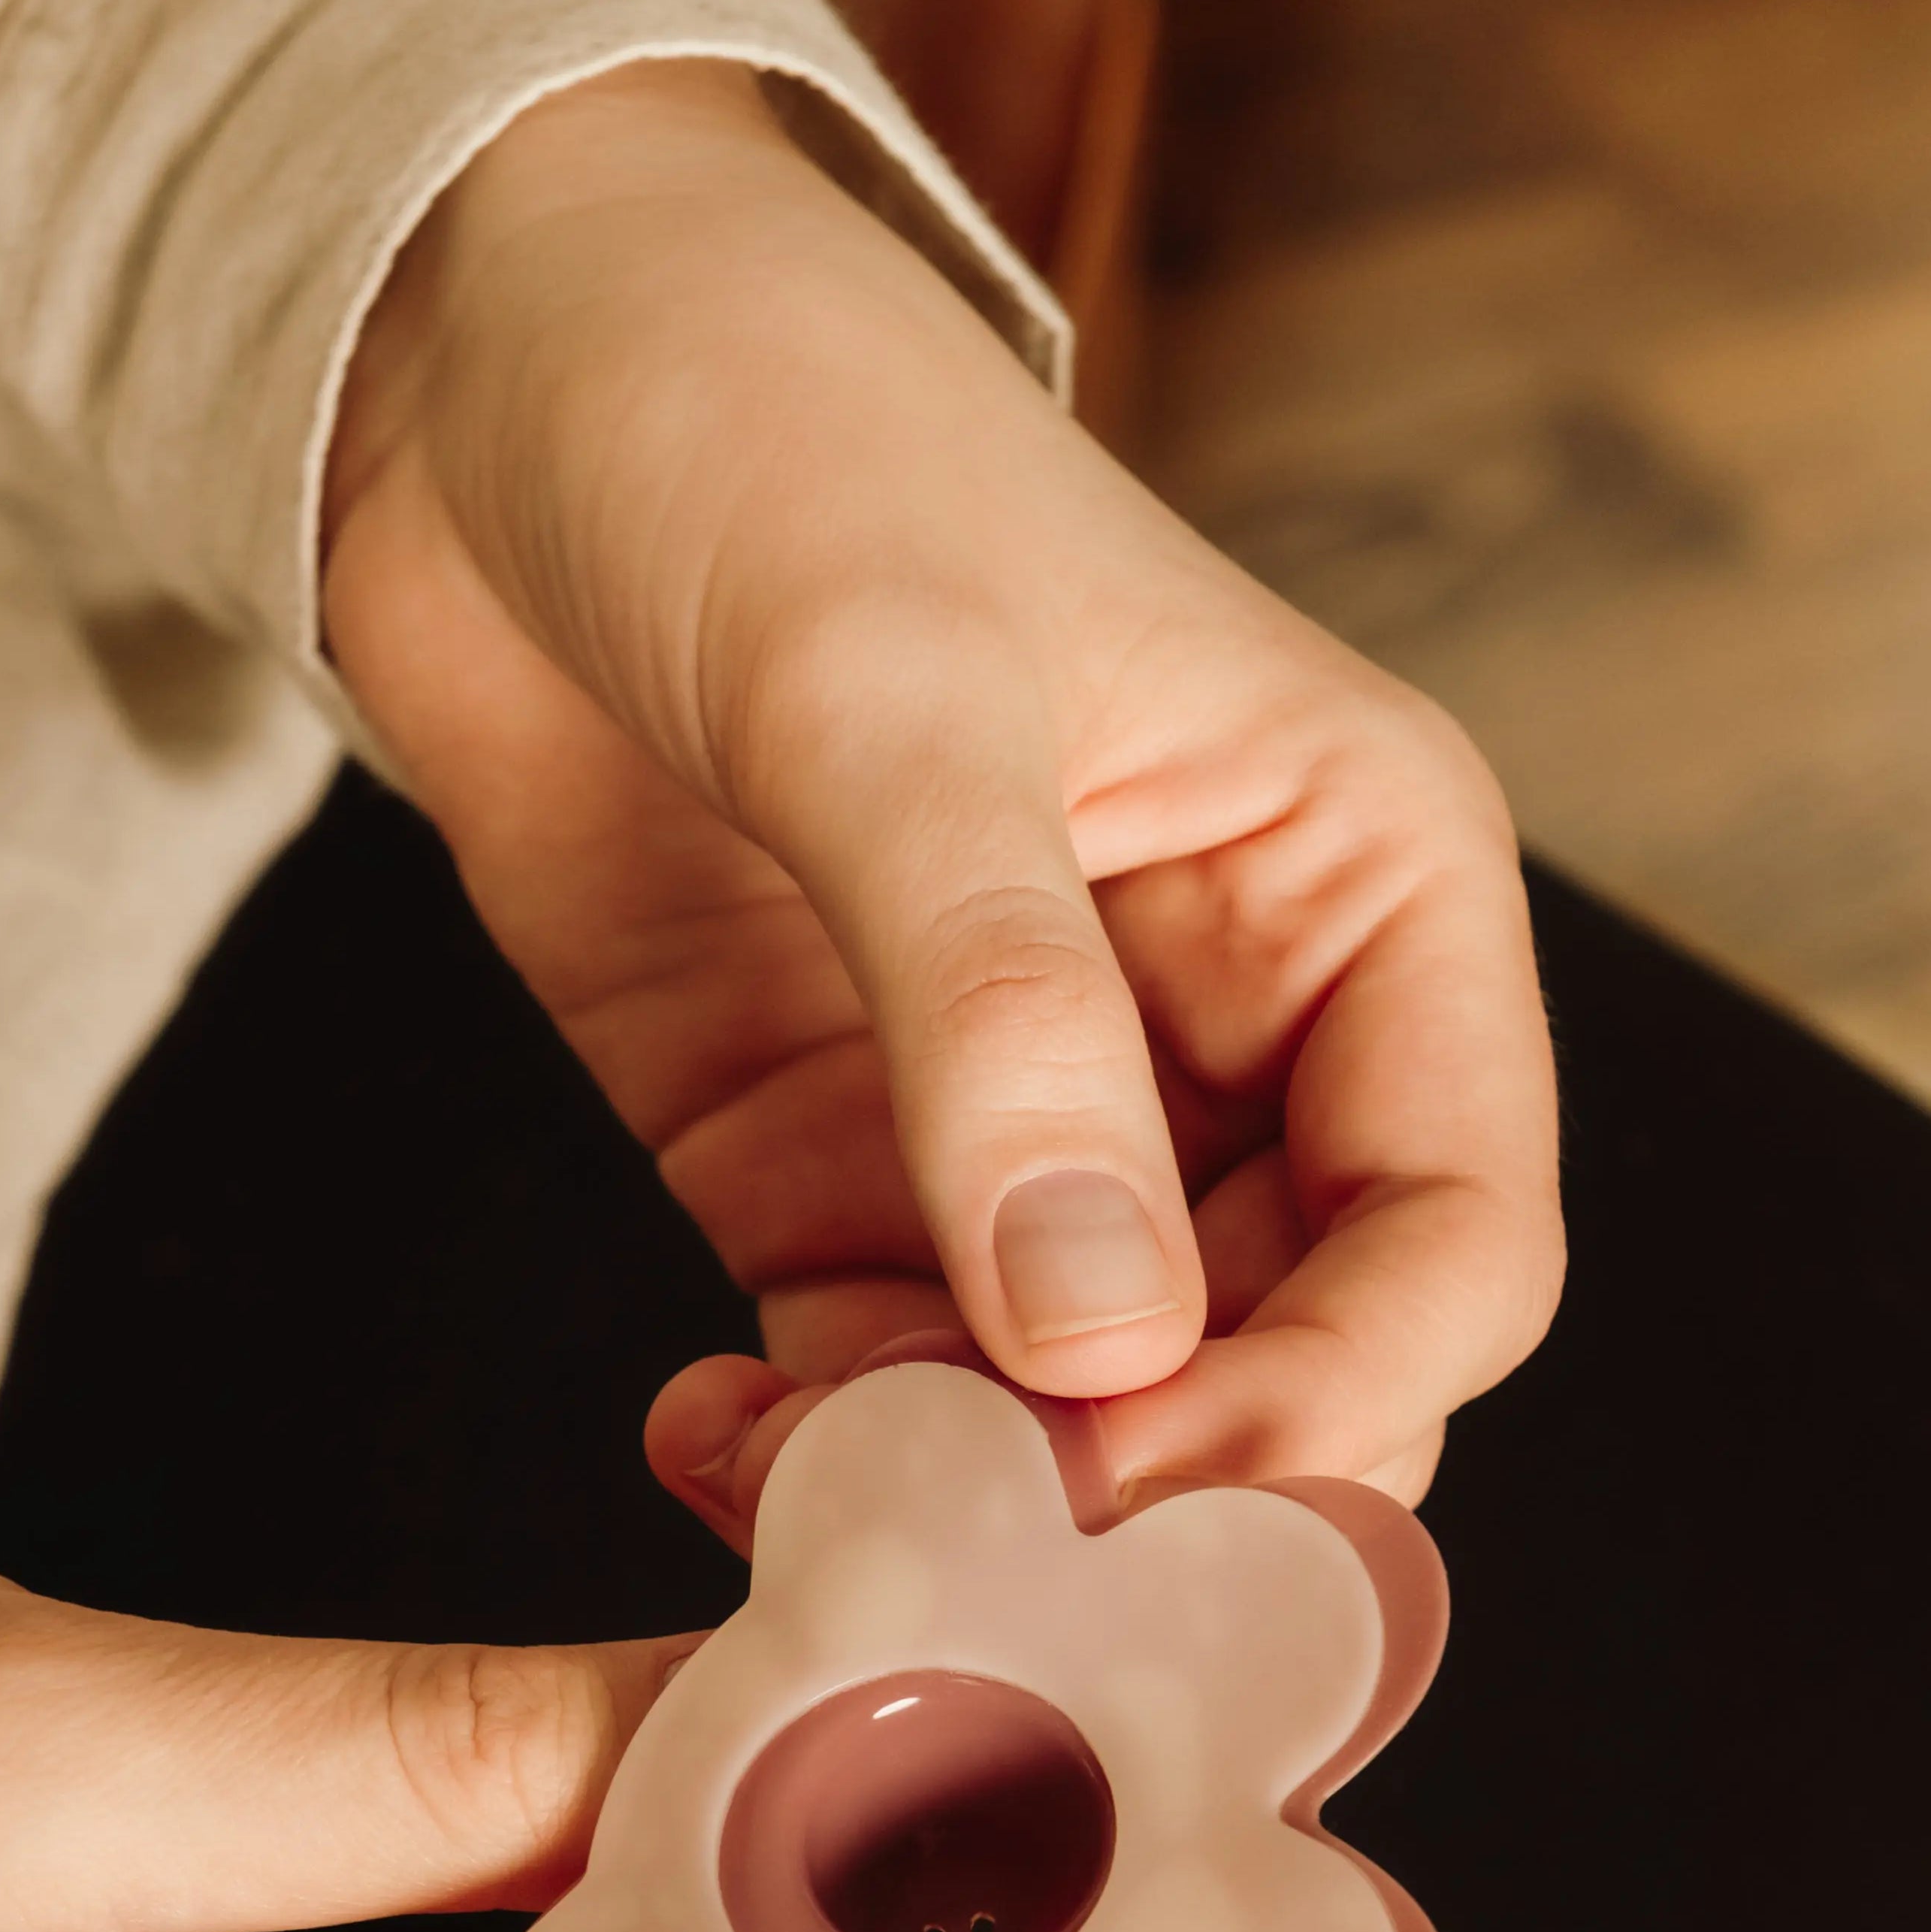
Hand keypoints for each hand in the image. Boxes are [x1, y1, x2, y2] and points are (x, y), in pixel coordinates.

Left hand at [322, 61, 1559, 1522]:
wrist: (478, 364)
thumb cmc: (751, 422)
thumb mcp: (888, 698)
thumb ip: (998, 1015)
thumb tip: (1105, 1338)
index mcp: (1357, 884)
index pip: (1452, 1237)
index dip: (1333, 1402)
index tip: (1138, 1483)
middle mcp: (1226, 1025)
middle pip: (1285, 1365)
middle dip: (1147, 1496)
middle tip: (970, 1567)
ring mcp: (1024, 1111)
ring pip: (1079, 1415)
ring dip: (960, 1504)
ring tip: (800, 1518)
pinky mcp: (833, 1155)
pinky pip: (882, 1377)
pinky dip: (816, 1455)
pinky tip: (704, 1442)